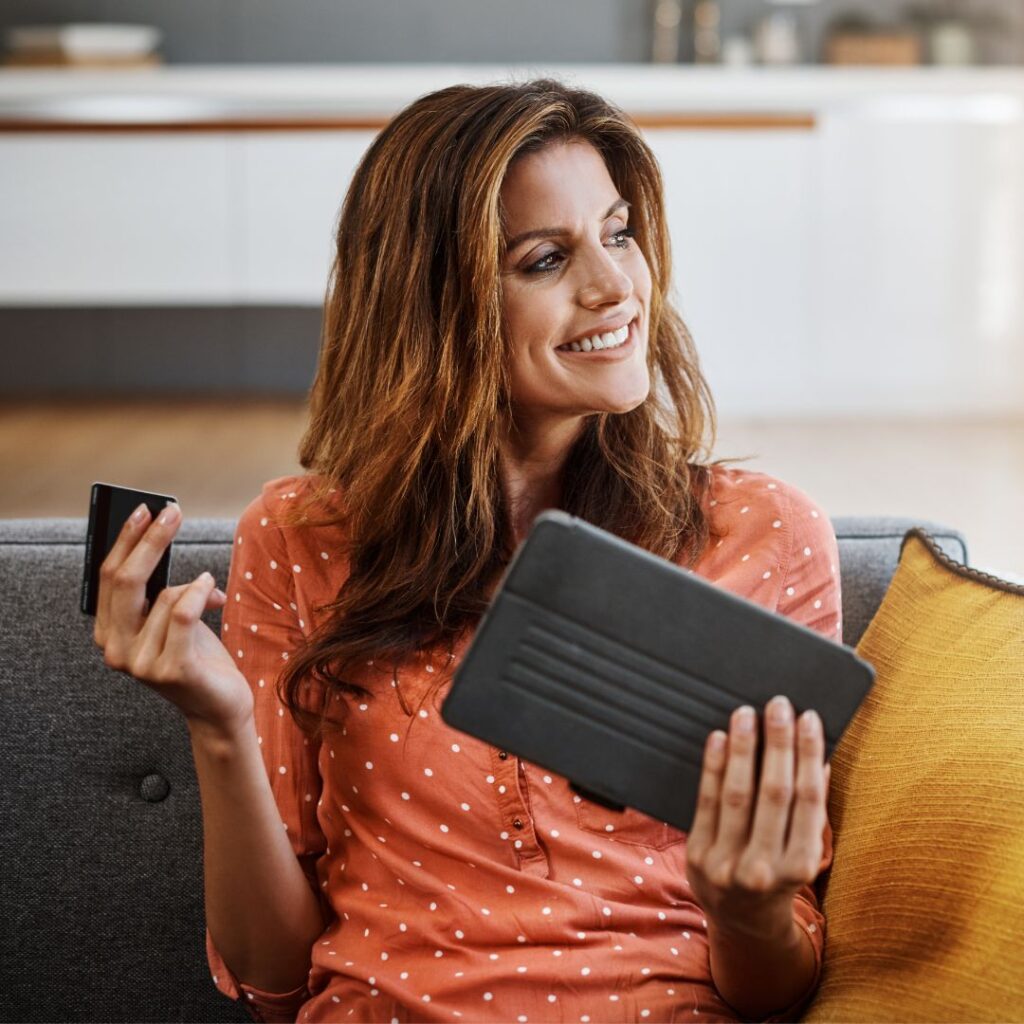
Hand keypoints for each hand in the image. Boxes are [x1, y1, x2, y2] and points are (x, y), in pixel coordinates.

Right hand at [93, 501, 253, 734]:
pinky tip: (211, 587)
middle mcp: (115, 650)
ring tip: (209, 591)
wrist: (218, 704)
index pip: (107, 577)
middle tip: (173, 512)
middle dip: (151, 541)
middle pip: (126, 581)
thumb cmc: (196, 654)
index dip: (125, 540)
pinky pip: (183, 613)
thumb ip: (157, 591)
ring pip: (165, 597)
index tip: (143, 510)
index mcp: (108, 633)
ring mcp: (140, 663)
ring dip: (194, 587)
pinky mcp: (170, 670)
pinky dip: (199, 592)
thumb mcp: (170, 618)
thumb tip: (161, 541)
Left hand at [685, 696, 830, 937]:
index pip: (808, 799)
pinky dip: (712, 767)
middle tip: (778, 704)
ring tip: (745, 713)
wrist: (742, 922)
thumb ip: (810, 809)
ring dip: (742, 748)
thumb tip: (817, 753)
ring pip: (738, 794)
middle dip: (778, 743)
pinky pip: (706, 803)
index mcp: (801, 866)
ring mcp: (728, 863)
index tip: (809, 719)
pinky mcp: (698, 856)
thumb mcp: (803, 853)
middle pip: (775, 793)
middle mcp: (765, 868)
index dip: (808, 754)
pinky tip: (717, 739)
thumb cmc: (779, 876)